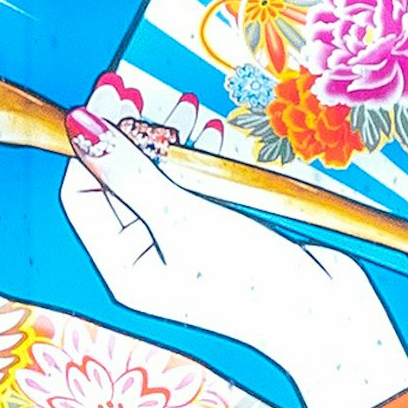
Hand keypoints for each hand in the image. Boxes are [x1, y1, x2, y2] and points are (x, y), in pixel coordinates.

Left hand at [59, 119, 407, 407]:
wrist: (328, 315)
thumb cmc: (250, 279)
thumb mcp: (183, 218)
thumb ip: (130, 171)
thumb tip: (80, 126)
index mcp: (123, 266)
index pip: (80, 195)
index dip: (91, 144)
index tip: (110, 94)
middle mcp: (146, 258)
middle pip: (118, 184)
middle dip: (131, 137)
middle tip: (143, 92)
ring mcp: (183, 246)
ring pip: (160, 180)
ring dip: (169, 142)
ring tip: (187, 107)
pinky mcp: (219, 234)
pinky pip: (196, 188)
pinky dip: (201, 159)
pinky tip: (215, 135)